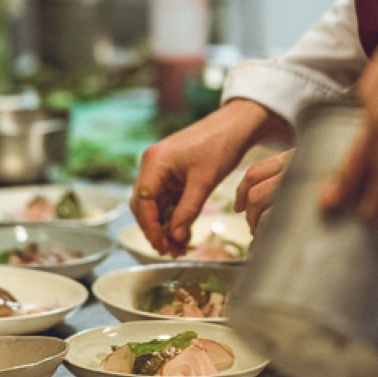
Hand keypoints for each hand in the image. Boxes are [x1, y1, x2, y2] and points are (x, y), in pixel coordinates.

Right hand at [130, 100, 282, 255]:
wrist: (235, 126)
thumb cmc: (219, 145)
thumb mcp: (204, 182)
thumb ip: (187, 210)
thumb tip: (175, 237)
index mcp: (154, 162)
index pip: (142, 201)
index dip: (150, 226)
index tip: (162, 245)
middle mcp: (152, 165)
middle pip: (144, 205)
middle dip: (156, 230)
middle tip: (170, 250)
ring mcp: (162, 170)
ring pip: (155, 206)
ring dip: (165, 226)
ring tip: (179, 247)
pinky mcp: (172, 175)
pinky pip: (168, 201)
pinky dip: (174, 217)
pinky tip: (184, 233)